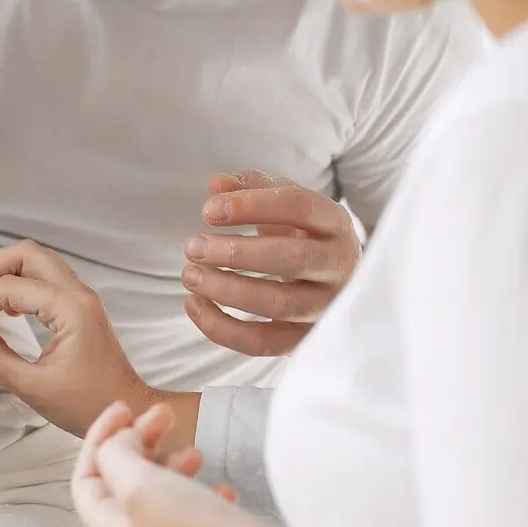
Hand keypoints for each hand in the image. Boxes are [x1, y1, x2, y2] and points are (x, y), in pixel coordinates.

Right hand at [0, 240, 164, 440]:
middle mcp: (77, 293)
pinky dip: (19, 284)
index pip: (10, 287)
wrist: (128, 407)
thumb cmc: (89, 403)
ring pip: (35, 260)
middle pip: (25, 252)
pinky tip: (8, 311)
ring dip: (4, 274)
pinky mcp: (78, 305)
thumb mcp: (34, 389)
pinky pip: (44, 277)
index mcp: (70, 308)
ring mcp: (80, 296)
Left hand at [73, 401, 317, 526]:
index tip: (125, 408)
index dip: (100, 438)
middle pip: (123, 478)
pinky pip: (194, 505)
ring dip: (172, 462)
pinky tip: (223, 488)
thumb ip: (116, 456)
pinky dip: (203, 487)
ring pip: (160, 488)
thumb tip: (120, 444)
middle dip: (139, 441)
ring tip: (197, 453)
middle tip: (164, 414)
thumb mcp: (139, 484)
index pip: (87, 477)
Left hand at [184, 171, 361, 355]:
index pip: (299, 207)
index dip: (251, 205)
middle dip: (235, 253)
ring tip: (189, 275)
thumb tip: (217, 184)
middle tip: (192, 246)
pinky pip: (263, 342)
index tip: (207, 211)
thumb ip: (252, 188)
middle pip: (291, 259)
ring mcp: (327, 306)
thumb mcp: (284, 206)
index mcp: (335, 222)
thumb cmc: (301, 237)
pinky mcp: (305, 339)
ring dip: (225, 290)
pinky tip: (194, 305)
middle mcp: (338, 265)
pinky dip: (222, 328)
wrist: (335, 284)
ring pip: (278, 304)